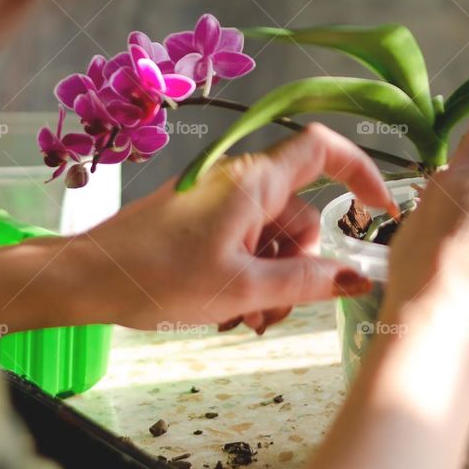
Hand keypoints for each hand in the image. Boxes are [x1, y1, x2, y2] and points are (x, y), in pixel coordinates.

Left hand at [77, 123, 394, 331]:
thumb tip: (355, 278)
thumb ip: (304, 282)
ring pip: (273, 237)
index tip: (380, 209)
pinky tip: (229, 311)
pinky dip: (248, 275)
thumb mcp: (242, 288)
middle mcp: (240, 182)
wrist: (89, 277)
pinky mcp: (202, 219)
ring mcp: (219, 200)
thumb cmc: (157, 277)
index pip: (324, 150)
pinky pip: (245, 242)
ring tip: (244, 318)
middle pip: (301, 214)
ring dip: (272, 279)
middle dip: (300, 264)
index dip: (361, 171)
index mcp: (254, 182)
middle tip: (275, 311)